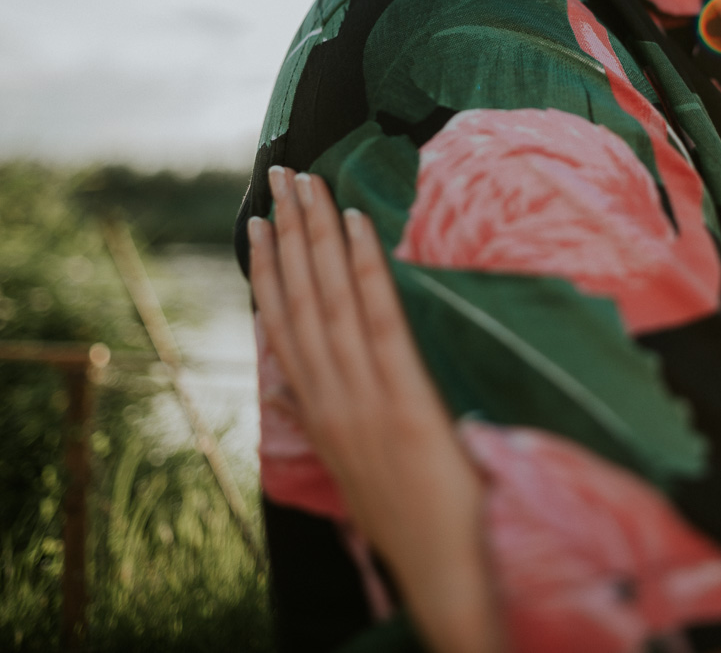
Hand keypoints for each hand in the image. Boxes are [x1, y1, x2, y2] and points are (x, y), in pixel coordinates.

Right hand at [248, 165, 501, 652]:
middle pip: (302, 301)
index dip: (267, 272)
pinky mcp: (404, 399)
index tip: (256, 226)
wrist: (441, 565)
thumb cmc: (408, 517)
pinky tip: (358, 227)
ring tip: (307, 185)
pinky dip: (365, 270)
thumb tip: (306, 383)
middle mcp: (330, 397)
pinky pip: (380, 321)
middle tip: (279, 177)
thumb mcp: (353, 468)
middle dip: (288, 235)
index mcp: (318, 413)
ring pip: (331, 301)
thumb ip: (329, 421)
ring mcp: (363, 396)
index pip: (283, 328)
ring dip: (317, 237)